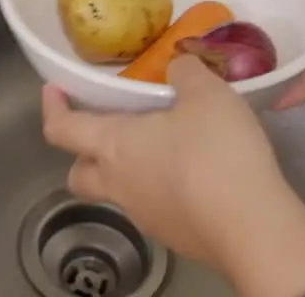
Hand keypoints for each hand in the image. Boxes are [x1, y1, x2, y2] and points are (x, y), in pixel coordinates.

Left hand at [40, 55, 281, 271]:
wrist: (251, 226)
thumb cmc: (216, 152)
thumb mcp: (207, 94)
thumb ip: (187, 73)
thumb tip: (178, 66)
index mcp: (114, 146)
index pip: (62, 130)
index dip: (53, 108)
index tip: (54, 91)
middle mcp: (120, 185)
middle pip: (79, 175)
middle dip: (82, 155)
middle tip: (107, 132)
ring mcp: (145, 216)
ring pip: (120, 192)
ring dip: (131, 171)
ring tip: (168, 147)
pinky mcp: (175, 236)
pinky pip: (157, 208)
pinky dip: (166, 191)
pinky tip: (198, 176)